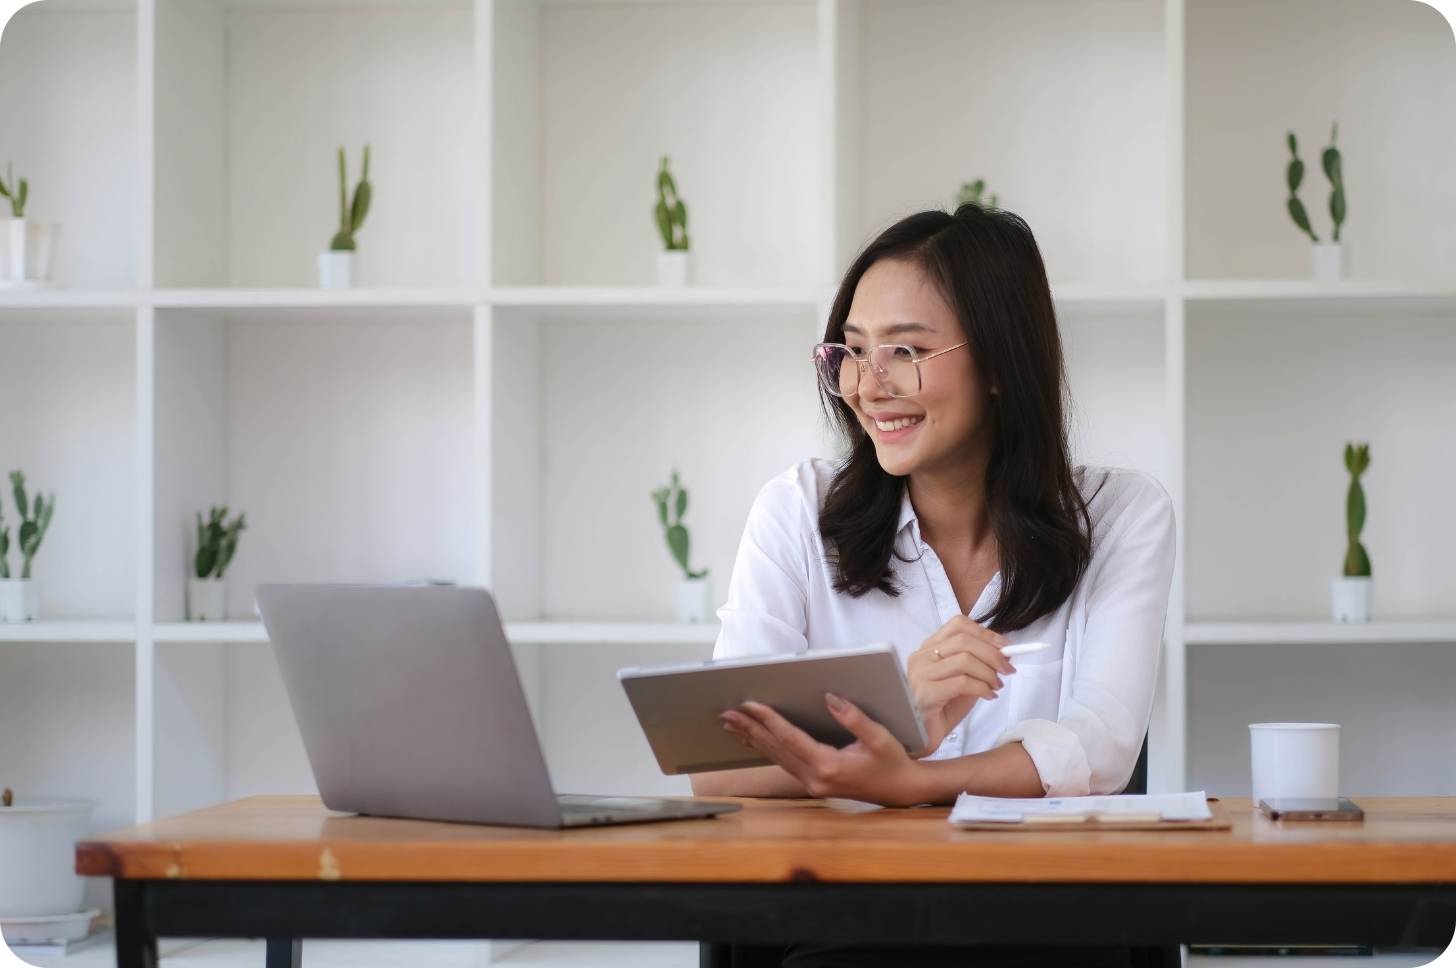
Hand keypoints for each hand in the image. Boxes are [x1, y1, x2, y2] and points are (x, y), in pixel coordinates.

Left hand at [719, 695, 926, 806]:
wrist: (902, 791)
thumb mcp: (879, 737)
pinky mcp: (813, 783)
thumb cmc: (893, 762)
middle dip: (750, 728)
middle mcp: (815, 778)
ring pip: (775, 757)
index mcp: (829, 766)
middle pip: (776, 748)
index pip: (790, 738)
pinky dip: (766, 748)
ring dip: (752, 738)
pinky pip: (783, 763)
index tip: (749, 704)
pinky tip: (753, 739)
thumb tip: (829, 697)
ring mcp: (812, 783)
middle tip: (726, 712)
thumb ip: (854, 717)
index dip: (768, 719)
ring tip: (731, 723)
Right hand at [905, 616, 1015, 750]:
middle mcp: (920, 656)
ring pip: (964, 659)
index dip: (986, 633)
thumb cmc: (942, 709)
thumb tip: (1005, 652)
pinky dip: (982, 688)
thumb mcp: (964, 681)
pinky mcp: (924, 693)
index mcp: (928, 648)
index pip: (958, 625)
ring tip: (996, 686)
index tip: (1005, 646)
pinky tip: (988, 696)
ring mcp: (919, 674)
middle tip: (1008, 669)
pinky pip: (962, 682)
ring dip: (989, 673)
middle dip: (992, 653)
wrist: (922, 738)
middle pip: (964, 640)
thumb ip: (978, 664)